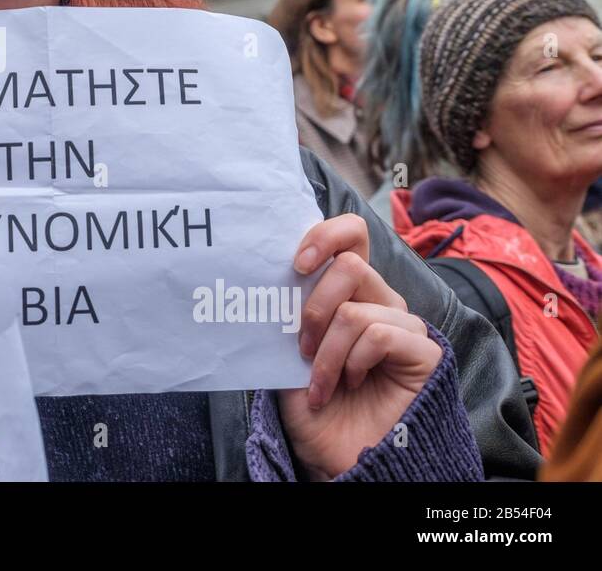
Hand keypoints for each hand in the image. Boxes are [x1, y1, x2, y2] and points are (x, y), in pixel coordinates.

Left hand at [278, 214, 441, 479]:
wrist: (342, 459)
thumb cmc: (315, 408)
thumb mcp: (288, 356)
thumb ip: (289, 316)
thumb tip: (269, 279)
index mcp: (348, 293)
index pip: (350, 236)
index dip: (324, 234)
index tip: (294, 262)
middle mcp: (379, 301)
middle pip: (350, 264)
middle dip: (314, 306)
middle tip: (300, 346)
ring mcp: (402, 325)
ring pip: (357, 309)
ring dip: (327, 351)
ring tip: (320, 382)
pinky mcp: (423, 351)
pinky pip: (380, 333)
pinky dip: (352, 361)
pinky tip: (349, 384)